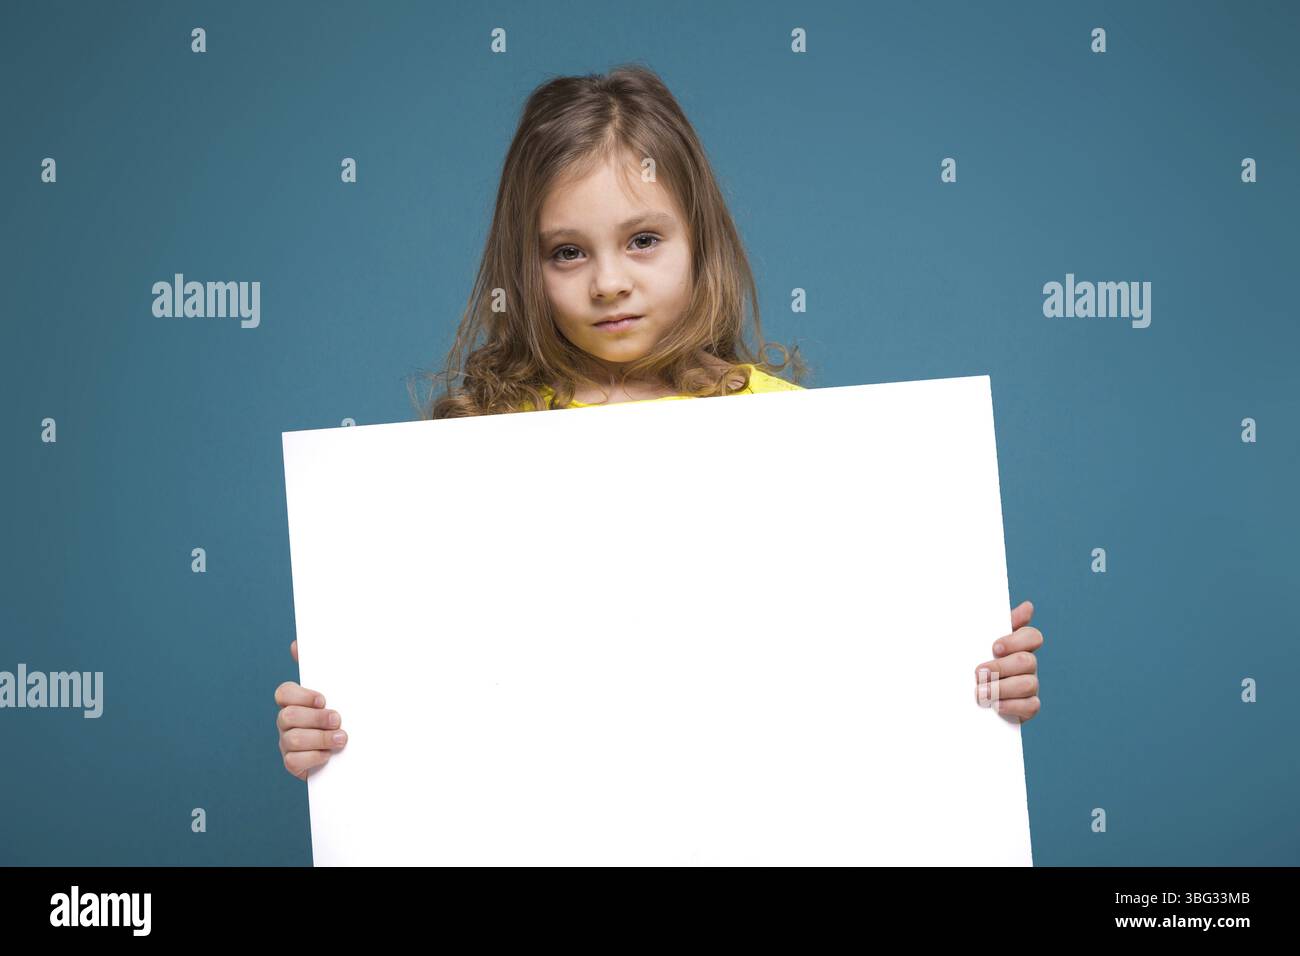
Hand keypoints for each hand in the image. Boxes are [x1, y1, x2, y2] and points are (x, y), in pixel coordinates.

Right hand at [275, 639, 346, 779]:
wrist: (358, 751)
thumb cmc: (348, 714)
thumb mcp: (342, 690)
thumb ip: (325, 667)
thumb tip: (296, 643)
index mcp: (297, 701)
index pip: (284, 692)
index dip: (302, 696)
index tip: (324, 699)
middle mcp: (287, 721)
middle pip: (287, 716)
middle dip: (316, 719)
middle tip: (338, 719)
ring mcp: (287, 743)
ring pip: (292, 739)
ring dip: (320, 739)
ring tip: (341, 739)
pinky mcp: (293, 763)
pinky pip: (293, 761)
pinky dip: (314, 758)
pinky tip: (329, 756)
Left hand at [974, 600, 1042, 722]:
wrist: (958, 695)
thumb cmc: (969, 660)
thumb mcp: (976, 640)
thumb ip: (993, 622)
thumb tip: (1028, 606)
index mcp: (1017, 645)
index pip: (1032, 636)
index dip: (1017, 641)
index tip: (994, 647)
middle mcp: (1027, 664)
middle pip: (1027, 661)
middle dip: (1001, 667)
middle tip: (978, 672)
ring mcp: (1029, 685)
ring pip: (1028, 684)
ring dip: (1002, 688)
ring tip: (980, 692)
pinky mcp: (1027, 707)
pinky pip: (1031, 706)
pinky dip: (1012, 706)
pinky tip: (995, 706)